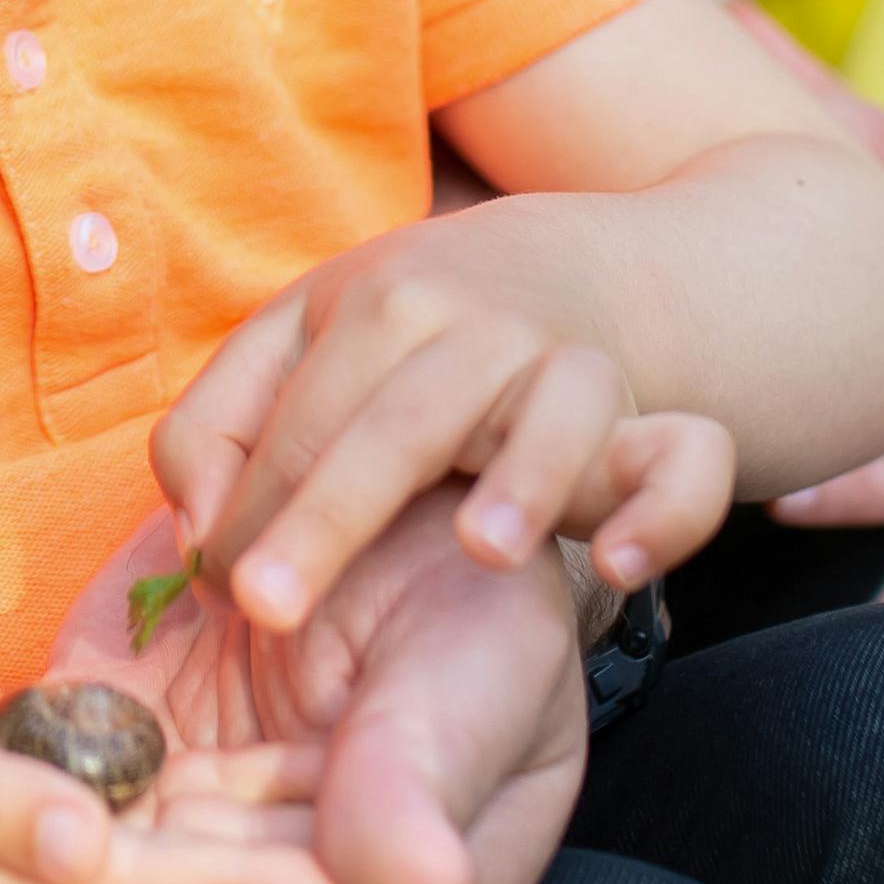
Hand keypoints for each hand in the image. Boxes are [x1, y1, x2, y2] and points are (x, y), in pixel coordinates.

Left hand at [152, 242, 734, 640]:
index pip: (299, 421)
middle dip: (330, 517)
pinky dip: (665, 507)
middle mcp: (478, 326)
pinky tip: (621, 564)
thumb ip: (220, 424)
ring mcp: (572, 364)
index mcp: (377, 305)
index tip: (221, 591)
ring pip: (557, 411)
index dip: (253, 512)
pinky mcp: (653, 415)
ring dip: (526, 479)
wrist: (576, 271)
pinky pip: (686, 460)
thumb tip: (197, 530)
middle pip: (400, 424)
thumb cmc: (407, 331)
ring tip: (479, 552)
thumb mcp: (298, 340)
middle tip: (268, 611)